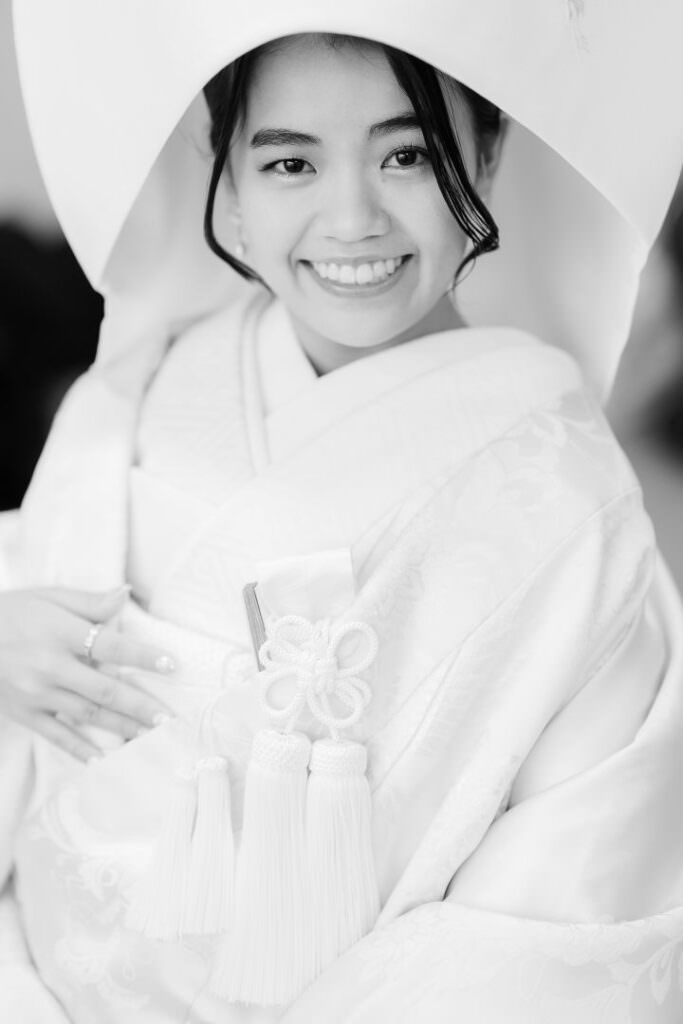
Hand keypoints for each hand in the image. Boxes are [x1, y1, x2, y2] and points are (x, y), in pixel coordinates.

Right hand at [0, 585, 176, 761]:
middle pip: (104, 688)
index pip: (109, 645)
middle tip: (170, 720)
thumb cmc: (12, 613)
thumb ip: (89, 602)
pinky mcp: (24, 713)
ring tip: (152, 739)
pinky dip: (81, 750)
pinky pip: (57, 735)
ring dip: (122, 728)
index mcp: (59, 633)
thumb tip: (125, 593)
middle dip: (140, 705)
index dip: (142, 655)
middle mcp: (49, 666)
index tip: (171, 664)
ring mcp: (36, 694)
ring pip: (87, 715)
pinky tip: (105, 761)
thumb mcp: (48, 597)